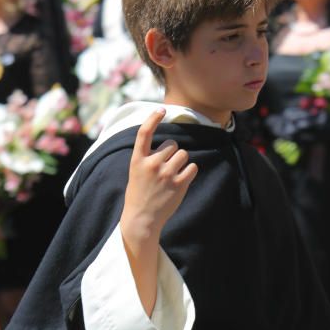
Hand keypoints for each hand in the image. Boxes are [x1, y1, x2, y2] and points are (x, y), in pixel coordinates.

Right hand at [119, 108, 197, 315]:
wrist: (142, 219)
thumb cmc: (139, 194)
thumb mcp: (136, 172)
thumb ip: (148, 158)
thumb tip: (169, 146)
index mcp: (138, 160)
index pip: (144, 133)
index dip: (153, 119)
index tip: (161, 110)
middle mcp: (152, 164)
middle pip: (172, 145)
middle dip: (171, 154)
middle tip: (164, 169)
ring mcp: (166, 174)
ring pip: (183, 154)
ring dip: (181, 162)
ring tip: (172, 176)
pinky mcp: (179, 184)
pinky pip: (192, 167)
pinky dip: (189, 172)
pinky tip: (181, 181)